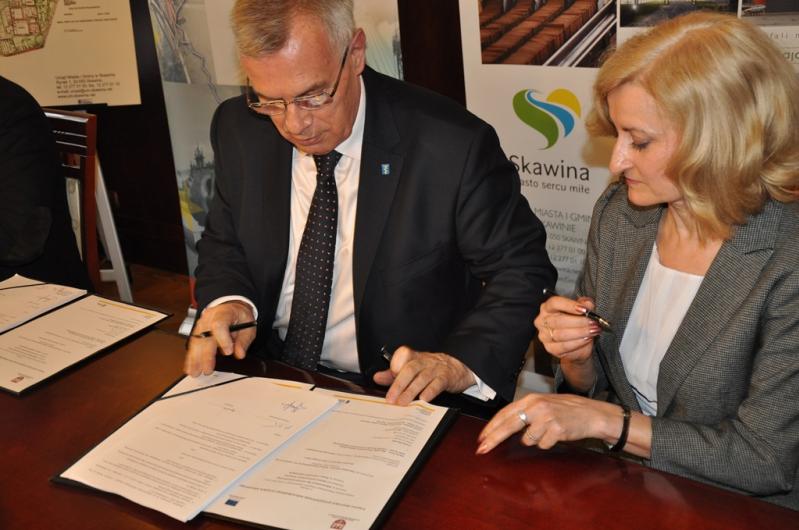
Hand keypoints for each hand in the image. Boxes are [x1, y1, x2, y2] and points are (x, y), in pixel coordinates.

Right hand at [184, 301, 255, 375]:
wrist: (231, 307)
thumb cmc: (239, 315)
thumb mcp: (248, 324)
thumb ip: (244, 340)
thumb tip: (239, 353)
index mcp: (224, 313)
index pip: (220, 325)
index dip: (223, 339)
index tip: (228, 351)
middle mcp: (209, 318)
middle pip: (205, 336)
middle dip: (206, 355)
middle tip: (208, 369)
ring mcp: (201, 324)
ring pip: (196, 341)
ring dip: (195, 358)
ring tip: (195, 372)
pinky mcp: (198, 331)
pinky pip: (193, 344)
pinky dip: (191, 357)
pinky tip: (190, 367)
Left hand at [372, 346, 475, 405]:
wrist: (456, 367)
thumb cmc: (430, 369)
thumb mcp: (412, 367)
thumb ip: (394, 373)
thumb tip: (377, 377)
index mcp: (414, 357)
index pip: (403, 354)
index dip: (396, 363)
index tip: (389, 374)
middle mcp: (424, 361)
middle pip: (410, 369)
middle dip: (398, 384)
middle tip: (391, 399)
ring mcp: (435, 369)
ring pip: (422, 378)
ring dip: (411, 392)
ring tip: (402, 404)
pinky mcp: (446, 378)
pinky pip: (437, 384)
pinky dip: (429, 392)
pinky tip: (423, 400)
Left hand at [476, 393, 620, 453]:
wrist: (592, 413)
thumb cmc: (568, 410)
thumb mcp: (544, 404)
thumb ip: (526, 411)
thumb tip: (505, 425)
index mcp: (531, 399)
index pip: (505, 413)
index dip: (492, 427)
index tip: (481, 438)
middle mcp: (537, 406)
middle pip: (508, 425)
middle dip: (493, 439)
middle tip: (481, 450)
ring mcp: (547, 418)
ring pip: (527, 439)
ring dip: (535, 440)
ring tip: (549, 432)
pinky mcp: (556, 429)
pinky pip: (543, 445)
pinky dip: (548, 443)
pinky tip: (557, 435)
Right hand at [534, 295, 599, 362]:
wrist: (576, 342)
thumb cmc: (575, 323)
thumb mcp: (581, 310)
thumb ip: (584, 304)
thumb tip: (588, 304)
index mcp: (547, 308)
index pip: (554, 303)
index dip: (569, 305)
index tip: (584, 309)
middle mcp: (542, 321)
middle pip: (559, 320)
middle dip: (579, 322)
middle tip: (593, 322)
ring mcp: (544, 336)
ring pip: (561, 334)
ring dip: (581, 332)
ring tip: (593, 331)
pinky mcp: (550, 348)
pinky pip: (564, 346)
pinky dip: (578, 343)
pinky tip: (586, 339)